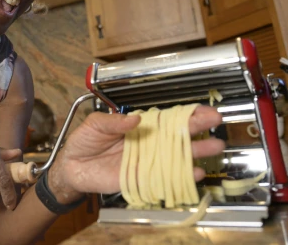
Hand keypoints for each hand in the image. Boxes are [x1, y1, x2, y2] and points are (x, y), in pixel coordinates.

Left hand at [47, 106, 224, 203]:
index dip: (184, 113)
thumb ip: (113, 121)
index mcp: (138, 126)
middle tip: (215, 121)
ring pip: (175, 156)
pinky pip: (164, 178)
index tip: (201, 109)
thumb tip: (135, 119)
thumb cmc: (84, 141)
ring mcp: (146, 161)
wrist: (72, 166)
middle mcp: (147, 142)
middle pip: (175, 135)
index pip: (165, 118)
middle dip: (196, 128)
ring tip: (214, 146)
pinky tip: (195, 172)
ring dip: (195, 152)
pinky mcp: (141, 179)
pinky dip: (181, 176)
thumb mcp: (95, 124)